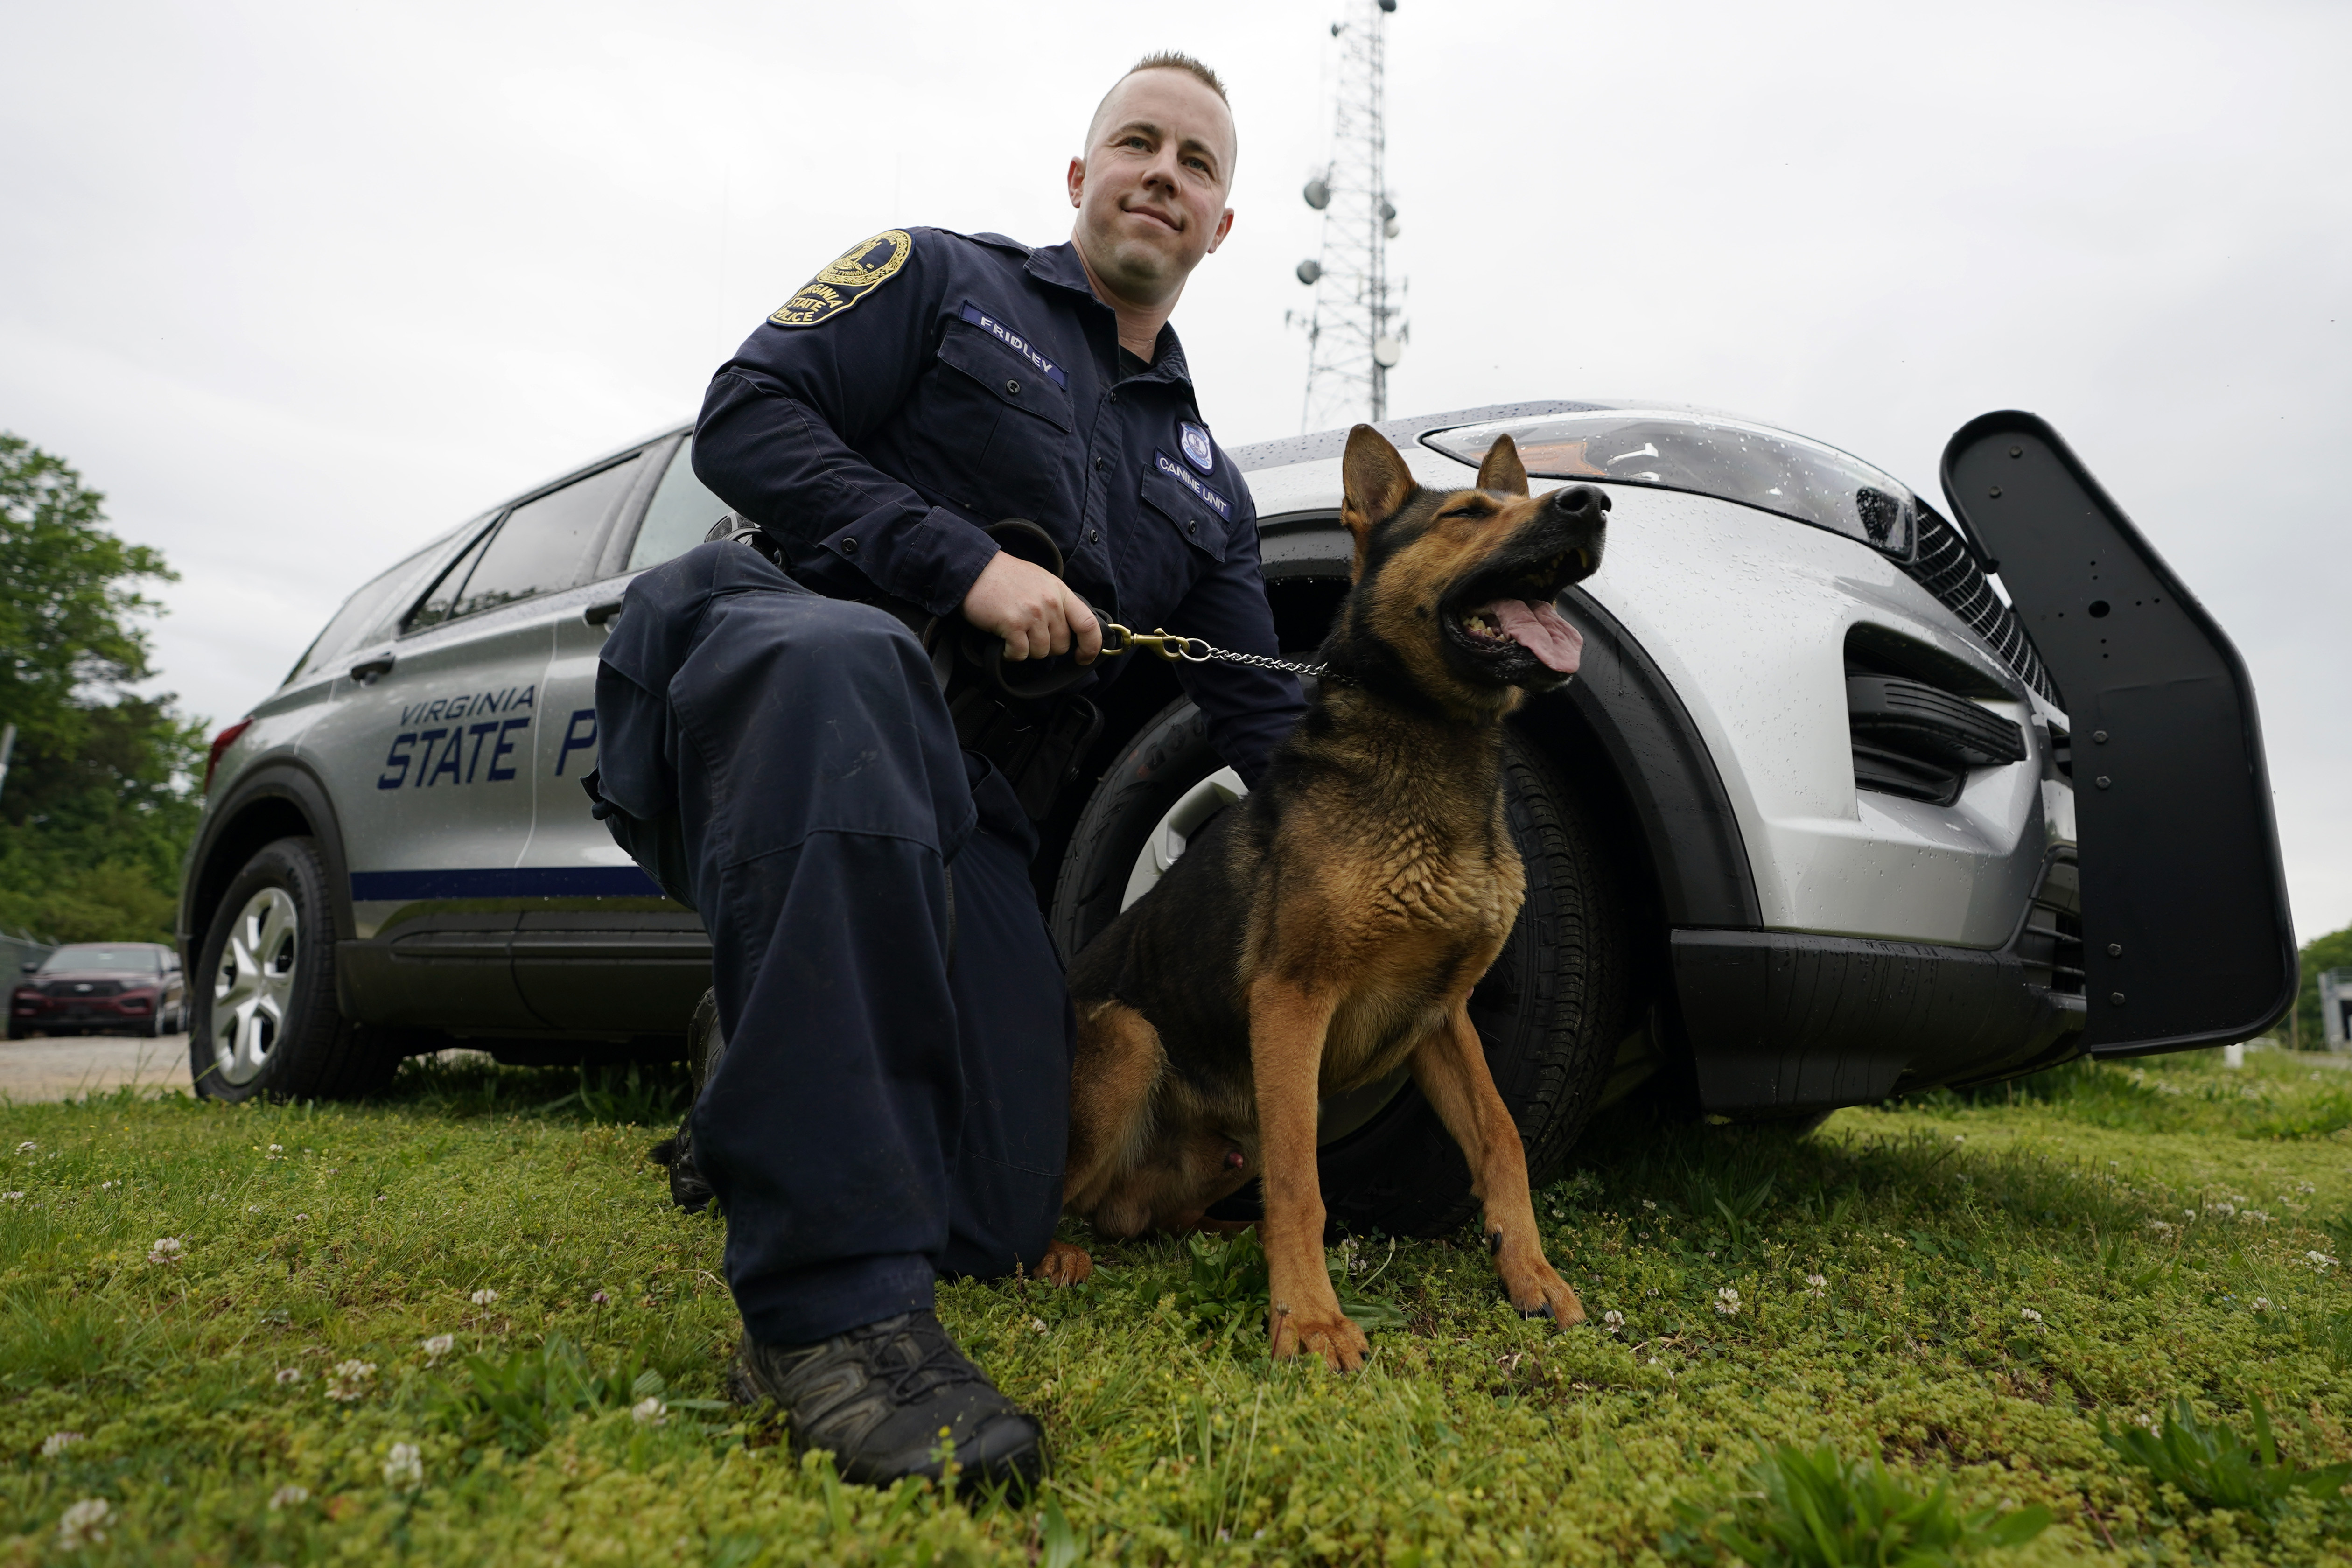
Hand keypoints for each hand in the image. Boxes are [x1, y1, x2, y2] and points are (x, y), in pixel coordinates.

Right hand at [960, 551, 1102, 662]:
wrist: (975, 568)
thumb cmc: (1006, 576)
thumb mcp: (1041, 581)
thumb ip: (1058, 603)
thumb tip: (1070, 629)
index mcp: (1060, 592)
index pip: (1088, 624)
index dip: (1091, 646)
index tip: (1083, 657)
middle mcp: (1050, 603)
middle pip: (1061, 645)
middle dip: (1047, 648)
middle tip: (1029, 635)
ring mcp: (1032, 613)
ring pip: (1041, 652)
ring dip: (1027, 650)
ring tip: (1014, 634)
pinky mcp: (1013, 624)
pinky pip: (1020, 654)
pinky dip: (1010, 654)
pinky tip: (1003, 641)